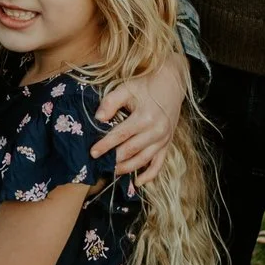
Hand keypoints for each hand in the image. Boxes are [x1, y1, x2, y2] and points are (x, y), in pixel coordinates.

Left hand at [93, 53, 186, 180]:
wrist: (172, 82)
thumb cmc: (146, 84)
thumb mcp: (126, 88)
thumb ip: (111, 102)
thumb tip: (98, 118)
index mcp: (144, 117)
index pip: (120, 135)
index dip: (105, 145)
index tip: (92, 153)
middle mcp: (156, 131)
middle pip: (130, 151)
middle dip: (113, 159)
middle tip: (98, 165)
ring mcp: (163, 139)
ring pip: (143, 160)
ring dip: (126, 168)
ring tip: (111, 171)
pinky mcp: (168, 143)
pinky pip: (159, 164)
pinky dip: (149, 175)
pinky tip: (137, 182)